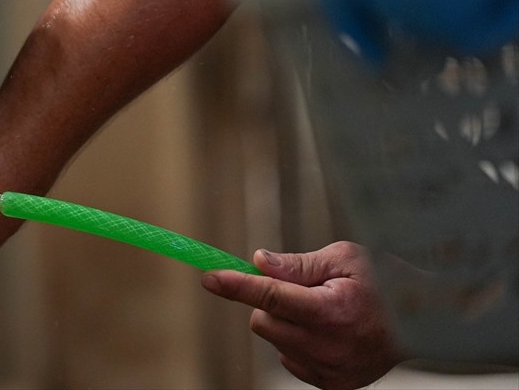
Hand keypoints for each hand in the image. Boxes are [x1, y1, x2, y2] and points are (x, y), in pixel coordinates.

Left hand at [202, 241, 404, 389]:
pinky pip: (289, 359)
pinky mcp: (331, 385)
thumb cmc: (385, 282)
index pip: (272, 297)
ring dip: (284, 322)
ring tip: (322, 311)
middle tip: (302, 290)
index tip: (209, 277)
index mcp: (333, 311)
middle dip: (268, 301)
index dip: (237, 286)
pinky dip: (296, 342)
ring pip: (273, 340)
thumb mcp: (344, 258)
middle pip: (263, 321)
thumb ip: (298, 265)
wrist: (425, 324)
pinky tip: (326, 333)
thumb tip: (258, 262)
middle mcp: (330, 347)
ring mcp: (330, 370)